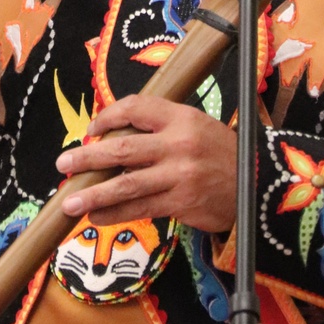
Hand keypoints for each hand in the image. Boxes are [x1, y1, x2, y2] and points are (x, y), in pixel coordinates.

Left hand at [54, 94, 237, 233]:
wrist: (259, 185)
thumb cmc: (221, 154)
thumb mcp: (196, 126)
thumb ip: (160, 128)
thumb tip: (112, 138)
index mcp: (181, 117)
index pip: (135, 108)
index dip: (108, 116)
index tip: (92, 130)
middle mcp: (178, 144)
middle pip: (122, 149)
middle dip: (87, 158)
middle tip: (63, 165)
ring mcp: (179, 175)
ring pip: (126, 184)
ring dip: (93, 194)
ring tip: (69, 202)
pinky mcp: (181, 202)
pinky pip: (140, 208)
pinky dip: (115, 213)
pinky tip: (97, 216)